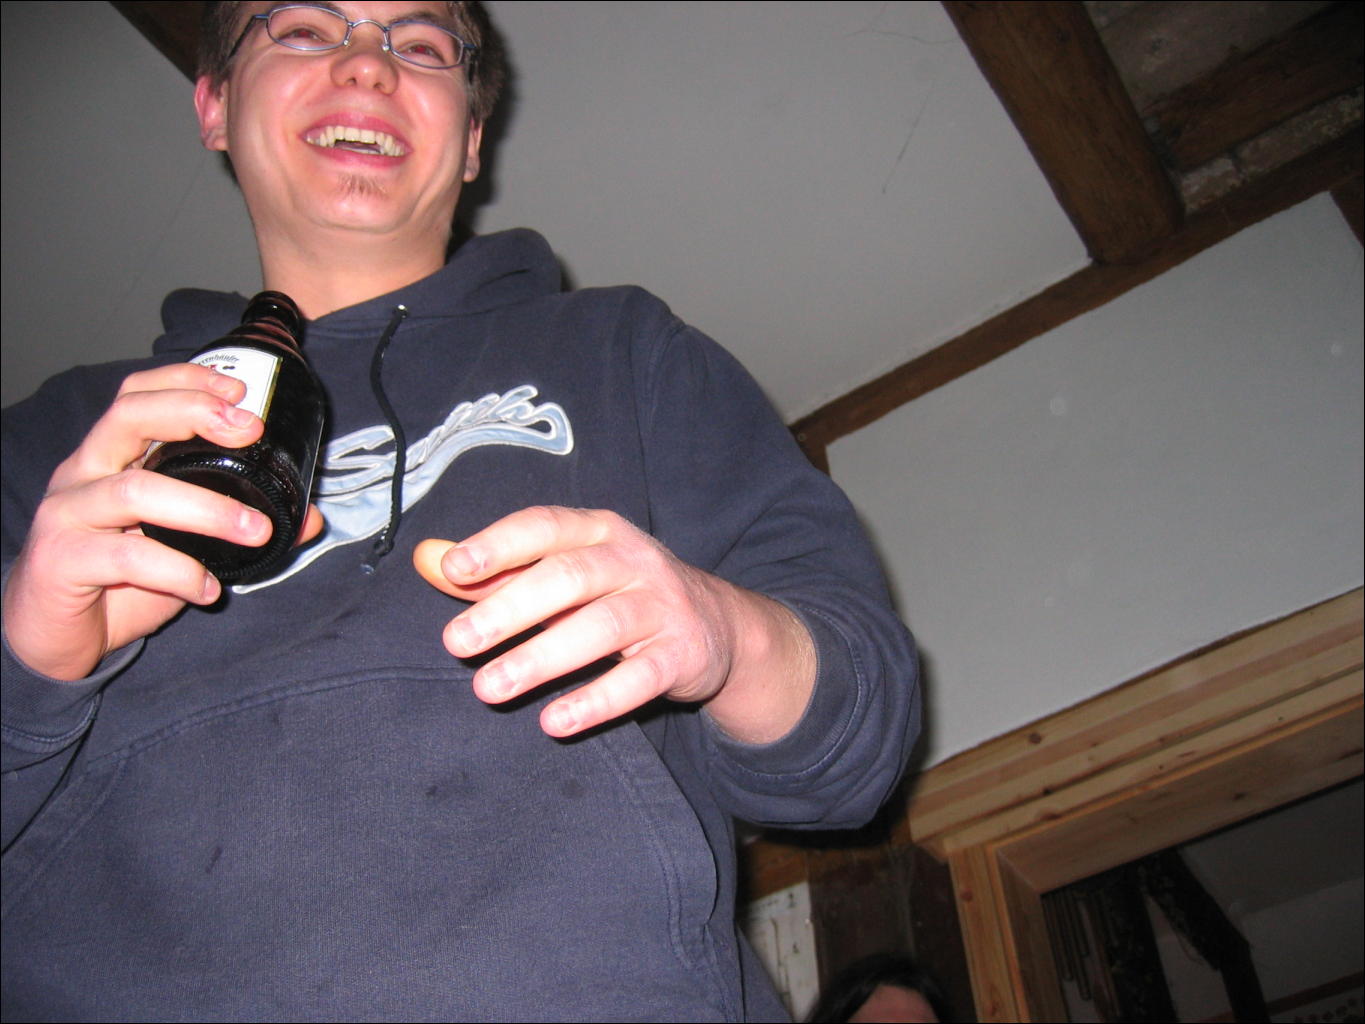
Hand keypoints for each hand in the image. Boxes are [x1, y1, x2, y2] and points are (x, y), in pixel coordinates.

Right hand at [2, 363, 321, 681]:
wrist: (52, 636)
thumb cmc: (117, 578)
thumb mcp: (185, 545)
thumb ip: (239, 524)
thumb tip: (310, 518)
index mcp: (111, 457)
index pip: (138, 394)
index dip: (186, 380)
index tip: (242, 392)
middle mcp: (83, 473)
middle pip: (128, 417)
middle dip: (194, 414)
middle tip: (250, 434)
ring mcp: (67, 514)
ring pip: (135, 489)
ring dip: (207, 507)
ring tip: (258, 531)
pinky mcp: (60, 560)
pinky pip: (126, 556)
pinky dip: (178, 571)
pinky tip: (209, 588)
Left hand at [413, 506, 814, 740]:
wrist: (718, 628)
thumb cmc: (619, 593)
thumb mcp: (565, 570)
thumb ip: (497, 570)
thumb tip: (426, 558)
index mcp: (597, 530)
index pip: (546, 527)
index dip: (500, 544)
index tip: (453, 568)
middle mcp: (632, 561)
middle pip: (569, 576)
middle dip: (510, 609)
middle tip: (456, 644)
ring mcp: (662, 607)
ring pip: (602, 627)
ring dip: (542, 658)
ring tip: (489, 690)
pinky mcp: (680, 655)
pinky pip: (639, 679)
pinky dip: (597, 701)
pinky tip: (556, 722)